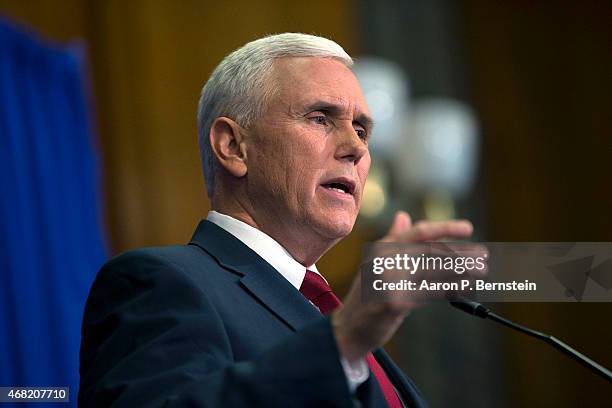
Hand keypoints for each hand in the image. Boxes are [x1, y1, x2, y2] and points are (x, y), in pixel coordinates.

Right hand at [332, 211, 473, 362]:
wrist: (348, 329)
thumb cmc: (366, 296)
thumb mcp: (376, 263)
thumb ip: (392, 240)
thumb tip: (404, 216)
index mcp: (382, 249)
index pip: (418, 232)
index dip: (445, 228)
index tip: (468, 228)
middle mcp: (384, 260)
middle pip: (431, 251)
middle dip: (460, 253)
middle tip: (483, 255)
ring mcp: (388, 280)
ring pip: (433, 270)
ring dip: (461, 270)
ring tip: (481, 270)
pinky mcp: (393, 301)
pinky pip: (428, 292)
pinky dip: (449, 288)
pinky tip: (464, 287)